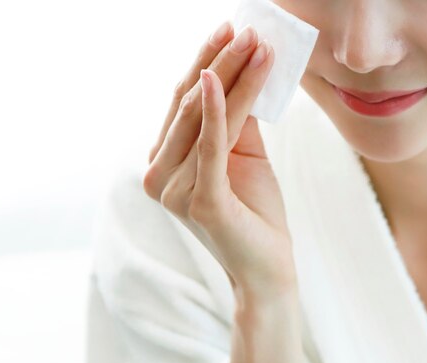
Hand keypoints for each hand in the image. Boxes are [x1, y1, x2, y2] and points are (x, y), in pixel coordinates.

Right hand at [143, 21, 296, 300]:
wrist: (266, 268)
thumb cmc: (255, 212)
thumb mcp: (245, 156)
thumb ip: (236, 120)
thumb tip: (243, 73)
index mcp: (165, 161)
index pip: (184, 102)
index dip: (206, 62)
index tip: (229, 29)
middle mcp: (160, 174)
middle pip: (191, 104)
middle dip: (221, 62)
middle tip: (247, 30)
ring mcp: (175, 190)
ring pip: (205, 120)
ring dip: (232, 78)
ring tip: (257, 46)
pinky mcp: (199, 203)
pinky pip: (210, 148)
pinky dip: (217, 113)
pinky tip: (220, 80)